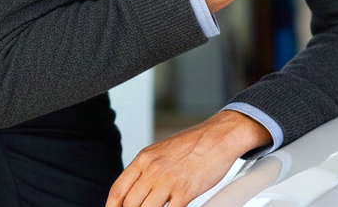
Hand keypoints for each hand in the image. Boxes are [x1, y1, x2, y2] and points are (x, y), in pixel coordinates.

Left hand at [105, 110, 269, 206]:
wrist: (220, 136)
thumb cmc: (195, 143)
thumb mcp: (163, 150)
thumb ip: (147, 168)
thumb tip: (136, 189)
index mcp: (144, 158)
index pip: (118, 190)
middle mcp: (153, 170)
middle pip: (130, 204)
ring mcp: (168, 181)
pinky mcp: (185, 191)